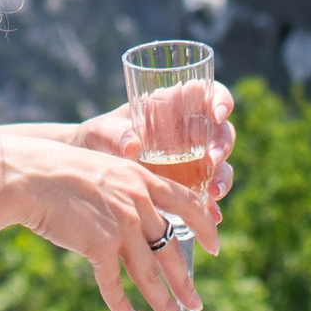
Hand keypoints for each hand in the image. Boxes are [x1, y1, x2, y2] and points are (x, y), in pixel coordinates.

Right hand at [0, 136, 221, 310]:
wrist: (31, 176)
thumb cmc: (62, 172)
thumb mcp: (106, 169)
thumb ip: (128, 190)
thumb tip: (143, 217)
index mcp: (143, 181)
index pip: (189, 205)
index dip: (206, 228)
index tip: (215, 248)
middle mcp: (139, 204)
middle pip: (172, 251)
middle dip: (186, 283)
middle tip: (196, 304)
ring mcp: (121, 226)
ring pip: (150, 275)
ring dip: (166, 304)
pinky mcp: (99, 246)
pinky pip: (115, 285)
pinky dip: (122, 306)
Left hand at [73, 83, 236, 203]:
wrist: (87, 172)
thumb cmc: (95, 140)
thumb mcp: (99, 133)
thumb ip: (113, 134)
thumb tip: (132, 146)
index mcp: (170, 107)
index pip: (206, 94)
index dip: (219, 100)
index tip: (217, 114)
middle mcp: (187, 132)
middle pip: (220, 131)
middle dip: (222, 145)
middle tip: (211, 160)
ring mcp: (190, 160)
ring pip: (220, 164)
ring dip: (223, 176)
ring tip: (214, 192)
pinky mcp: (186, 186)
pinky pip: (207, 194)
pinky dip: (213, 204)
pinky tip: (212, 215)